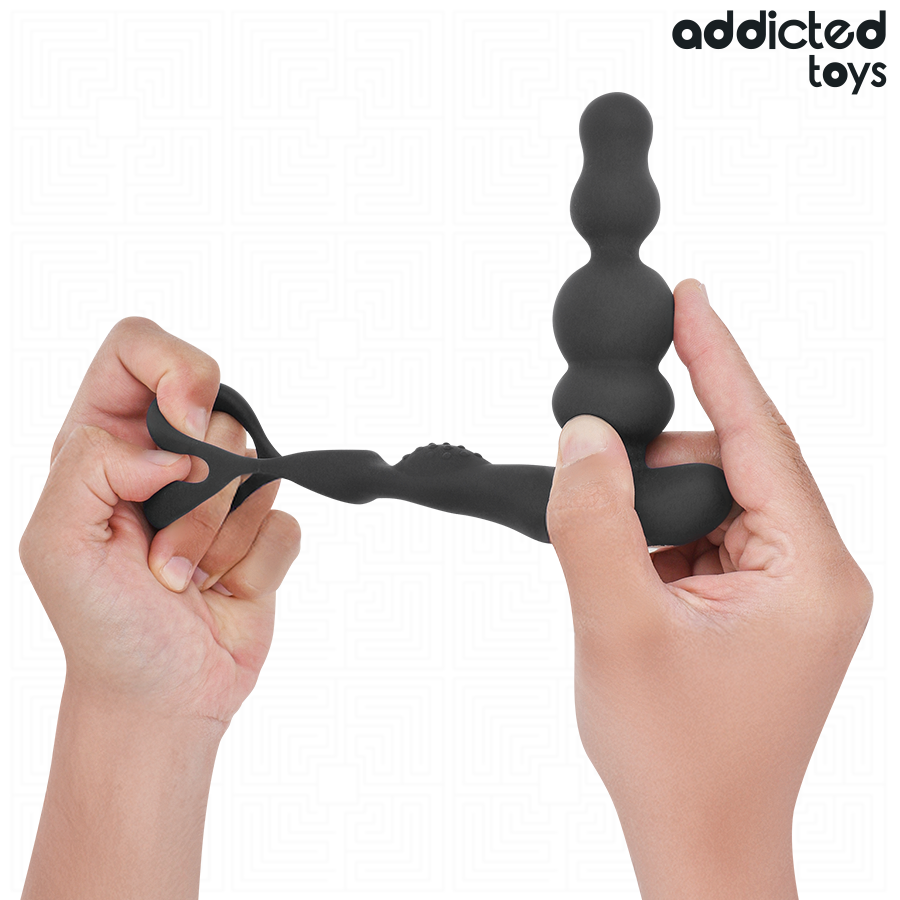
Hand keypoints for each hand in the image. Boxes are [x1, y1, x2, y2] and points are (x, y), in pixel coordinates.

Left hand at [19, 316, 300, 726]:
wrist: (163, 697)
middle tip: (164, 553)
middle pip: (217, 413)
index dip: (173, 367)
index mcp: (104, 444)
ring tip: (187, 578)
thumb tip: (177, 451)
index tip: (186, 425)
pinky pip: (285, 518)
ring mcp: (221, 493)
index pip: (139, 348)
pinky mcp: (262, 530)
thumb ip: (90, 467)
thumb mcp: (55, 546)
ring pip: (256, 470)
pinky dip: (255, 564)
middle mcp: (166, 458)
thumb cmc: (102, 629)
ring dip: (221, 539)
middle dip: (199, 497)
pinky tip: (223, 589)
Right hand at [546, 280, 871, 898]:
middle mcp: (813, 570)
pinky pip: (702, 538)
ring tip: (620, 581)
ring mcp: (788, 590)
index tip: (693, 295)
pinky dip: (656, 542)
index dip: (721, 358)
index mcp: (810, 569)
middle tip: (603, 513)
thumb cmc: (674, 757)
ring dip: (651, 517)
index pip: (761, 435)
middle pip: (728, 466)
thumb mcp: (618, 629)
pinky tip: (631, 582)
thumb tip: (583, 437)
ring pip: (709, 502)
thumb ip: (595, 522)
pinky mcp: (758, 605)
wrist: (699, 840)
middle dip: (656, 471)